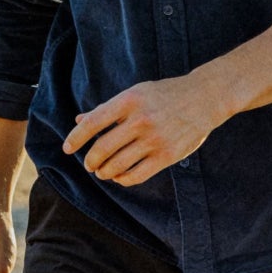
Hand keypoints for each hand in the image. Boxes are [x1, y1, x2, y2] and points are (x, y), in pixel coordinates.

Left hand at [62, 75, 227, 186]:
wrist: (204, 98)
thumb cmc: (165, 94)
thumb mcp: (136, 93)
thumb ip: (108, 108)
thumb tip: (80, 120)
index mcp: (129, 100)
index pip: (93, 123)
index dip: (75, 138)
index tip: (67, 149)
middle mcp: (140, 119)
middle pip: (102, 148)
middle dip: (90, 160)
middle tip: (88, 164)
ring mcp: (155, 139)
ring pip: (117, 165)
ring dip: (104, 172)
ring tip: (102, 172)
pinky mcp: (167, 156)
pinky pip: (136, 175)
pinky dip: (122, 179)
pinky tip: (119, 177)